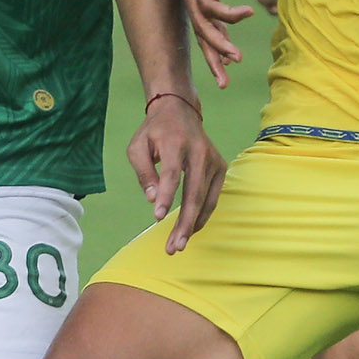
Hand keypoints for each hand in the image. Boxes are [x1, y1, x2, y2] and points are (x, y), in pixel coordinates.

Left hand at [126, 93, 227, 253]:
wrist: (180, 110)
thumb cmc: (154, 132)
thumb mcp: (138, 145)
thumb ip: (143, 172)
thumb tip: (153, 200)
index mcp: (176, 143)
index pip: (172, 173)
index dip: (166, 196)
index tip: (157, 217)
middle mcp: (200, 151)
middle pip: (194, 192)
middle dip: (184, 223)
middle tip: (173, 247)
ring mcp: (213, 160)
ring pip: (206, 199)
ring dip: (192, 225)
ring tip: (177, 245)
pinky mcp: (220, 167)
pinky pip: (212, 198)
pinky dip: (201, 216)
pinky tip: (189, 230)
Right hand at [173, 0, 258, 86]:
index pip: (209, 5)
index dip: (228, 13)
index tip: (250, 12)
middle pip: (202, 28)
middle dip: (217, 47)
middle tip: (236, 61)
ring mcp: (192, 0)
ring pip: (201, 35)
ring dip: (213, 57)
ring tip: (225, 82)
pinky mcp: (198, 1)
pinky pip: (205, 29)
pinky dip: (214, 46)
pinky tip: (226, 61)